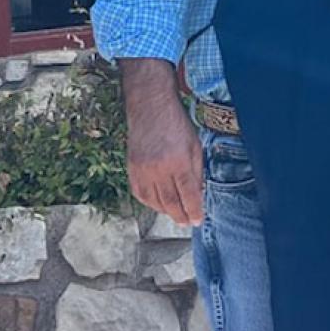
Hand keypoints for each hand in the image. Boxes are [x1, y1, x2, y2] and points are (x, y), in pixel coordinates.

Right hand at [121, 71, 204, 226]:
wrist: (150, 108)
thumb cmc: (176, 124)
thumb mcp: (195, 146)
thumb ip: (196, 172)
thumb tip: (198, 194)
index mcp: (179, 161)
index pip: (188, 194)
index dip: (194, 211)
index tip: (198, 220)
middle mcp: (159, 168)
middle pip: (170, 202)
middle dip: (181, 215)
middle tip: (187, 222)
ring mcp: (142, 169)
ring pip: (154, 201)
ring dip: (166, 212)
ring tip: (176, 216)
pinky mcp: (131, 168)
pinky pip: (140, 193)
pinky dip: (150, 203)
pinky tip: (159, 205)